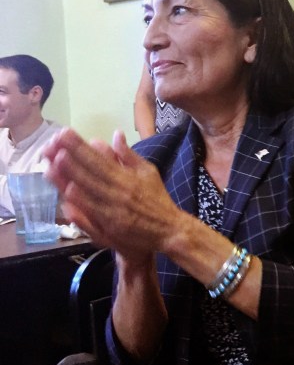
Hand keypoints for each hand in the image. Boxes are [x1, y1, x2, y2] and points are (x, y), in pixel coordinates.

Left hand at [43, 128, 181, 260]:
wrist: (169, 231)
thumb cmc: (158, 200)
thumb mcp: (148, 172)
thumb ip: (129, 155)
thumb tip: (115, 134)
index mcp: (128, 177)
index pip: (99, 159)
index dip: (81, 147)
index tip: (65, 133)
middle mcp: (120, 192)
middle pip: (91, 172)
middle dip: (71, 156)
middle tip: (53, 142)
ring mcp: (115, 210)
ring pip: (89, 191)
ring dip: (71, 176)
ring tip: (53, 162)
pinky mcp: (112, 227)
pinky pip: (93, 212)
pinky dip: (81, 202)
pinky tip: (68, 192)